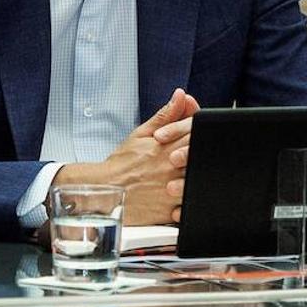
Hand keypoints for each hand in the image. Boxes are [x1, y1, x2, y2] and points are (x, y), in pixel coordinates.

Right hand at [55, 88, 196, 224]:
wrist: (104, 190)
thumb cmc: (122, 164)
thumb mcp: (141, 134)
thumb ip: (165, 115)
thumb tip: (181, 95)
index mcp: (165, 147)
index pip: (196, 132)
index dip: (199, 130)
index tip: (195, 133)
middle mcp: (171, 168)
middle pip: (200, 154)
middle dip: (202, 150)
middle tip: (192, 155)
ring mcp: (172, 190)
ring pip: (199, 179)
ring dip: (199, 174)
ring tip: (189, 174)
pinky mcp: (170, 210)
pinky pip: (191, 205)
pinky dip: (193, 199)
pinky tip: (187, 194)